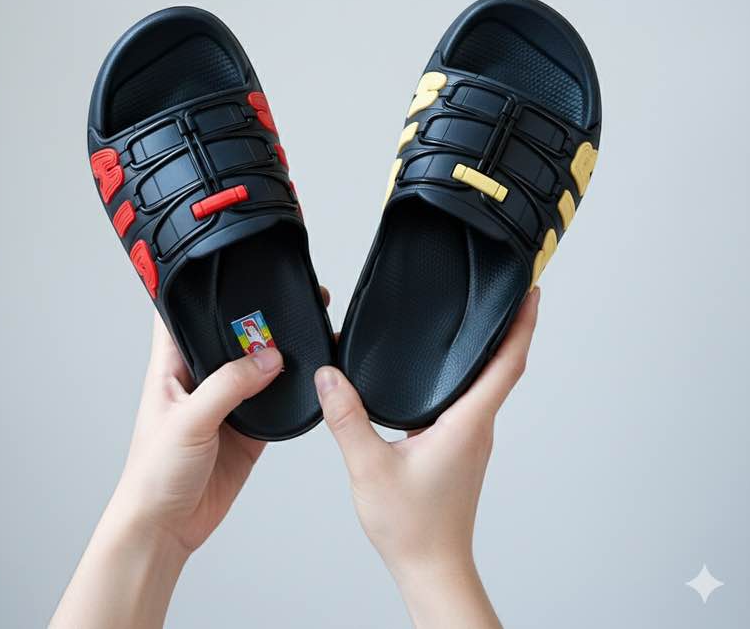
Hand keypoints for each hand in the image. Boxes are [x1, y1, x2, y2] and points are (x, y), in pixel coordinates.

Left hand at [51, 289, 320, 628]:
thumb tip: (268, 358)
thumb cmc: (152, 475)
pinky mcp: (247, 429)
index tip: (225, 268)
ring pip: (256, 366)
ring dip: (277, 354)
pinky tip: (304, 377)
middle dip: (255, 319)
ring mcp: (225, 404)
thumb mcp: (188, 422)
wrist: (167, 529)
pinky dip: (290, 390)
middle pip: (230, 337)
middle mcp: (200, 380)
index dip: (199, 291)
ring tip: (301, 330)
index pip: (181, 316)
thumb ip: (228, 386)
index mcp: (171, 367)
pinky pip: (274, 400)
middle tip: (283, 298)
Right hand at [315, 288, 539, 627]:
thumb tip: (330, 376)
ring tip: (486, 319)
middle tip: (512, 293)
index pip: (507, 365)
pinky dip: (475, 374)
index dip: (522, 325)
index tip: (530, 294)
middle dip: (514, 327)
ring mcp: (473, 439)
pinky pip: (474, 400)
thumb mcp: (369, 467)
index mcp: (467, 424)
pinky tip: (451, 368)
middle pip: (505, 368)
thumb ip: (347, 417)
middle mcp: (478, 427)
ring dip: (495, 350)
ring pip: (491, 385)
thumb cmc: (411, 527)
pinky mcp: (462, 447)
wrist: (431, 568)